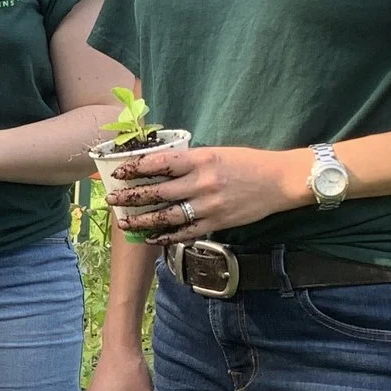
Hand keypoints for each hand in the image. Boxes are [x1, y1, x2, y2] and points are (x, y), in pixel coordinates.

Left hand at [105, 144, 308, 239]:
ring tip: (125, 222)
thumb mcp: (216, 152)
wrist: (279, 181)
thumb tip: (159, 166)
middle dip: (130, 197)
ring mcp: (209, 205)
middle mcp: (202, 183)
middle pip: (157, 192)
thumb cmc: (247, 163)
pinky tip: (152, 237)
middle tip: (111, 200)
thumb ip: (189, 161)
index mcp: (201, 160)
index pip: (159, 163)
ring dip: (142, 221)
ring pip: (167, 216)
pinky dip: (166, 236)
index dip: (136, 169)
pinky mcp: (217, 223)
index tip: (119, 173)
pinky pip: (186, 232)